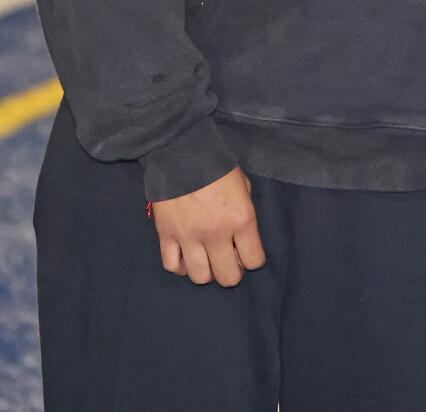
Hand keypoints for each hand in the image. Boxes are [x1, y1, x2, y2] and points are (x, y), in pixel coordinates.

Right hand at [152, 167, 265, 286]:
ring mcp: (189, 237)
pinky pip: (173, 266)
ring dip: (207, 272)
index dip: (254, 260)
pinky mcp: (166, 236)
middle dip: (232, 273)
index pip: (254, 260)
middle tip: (229, 262)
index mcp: (241, 219)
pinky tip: (186, 256)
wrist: (182, 152)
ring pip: (200, 277)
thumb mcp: (243, 185)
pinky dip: (181, 266)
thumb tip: (241, 234)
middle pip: (227, 277)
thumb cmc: (217, 166)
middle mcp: (217, 233)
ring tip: (208, 260)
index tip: (249, 254)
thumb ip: (244, 211)